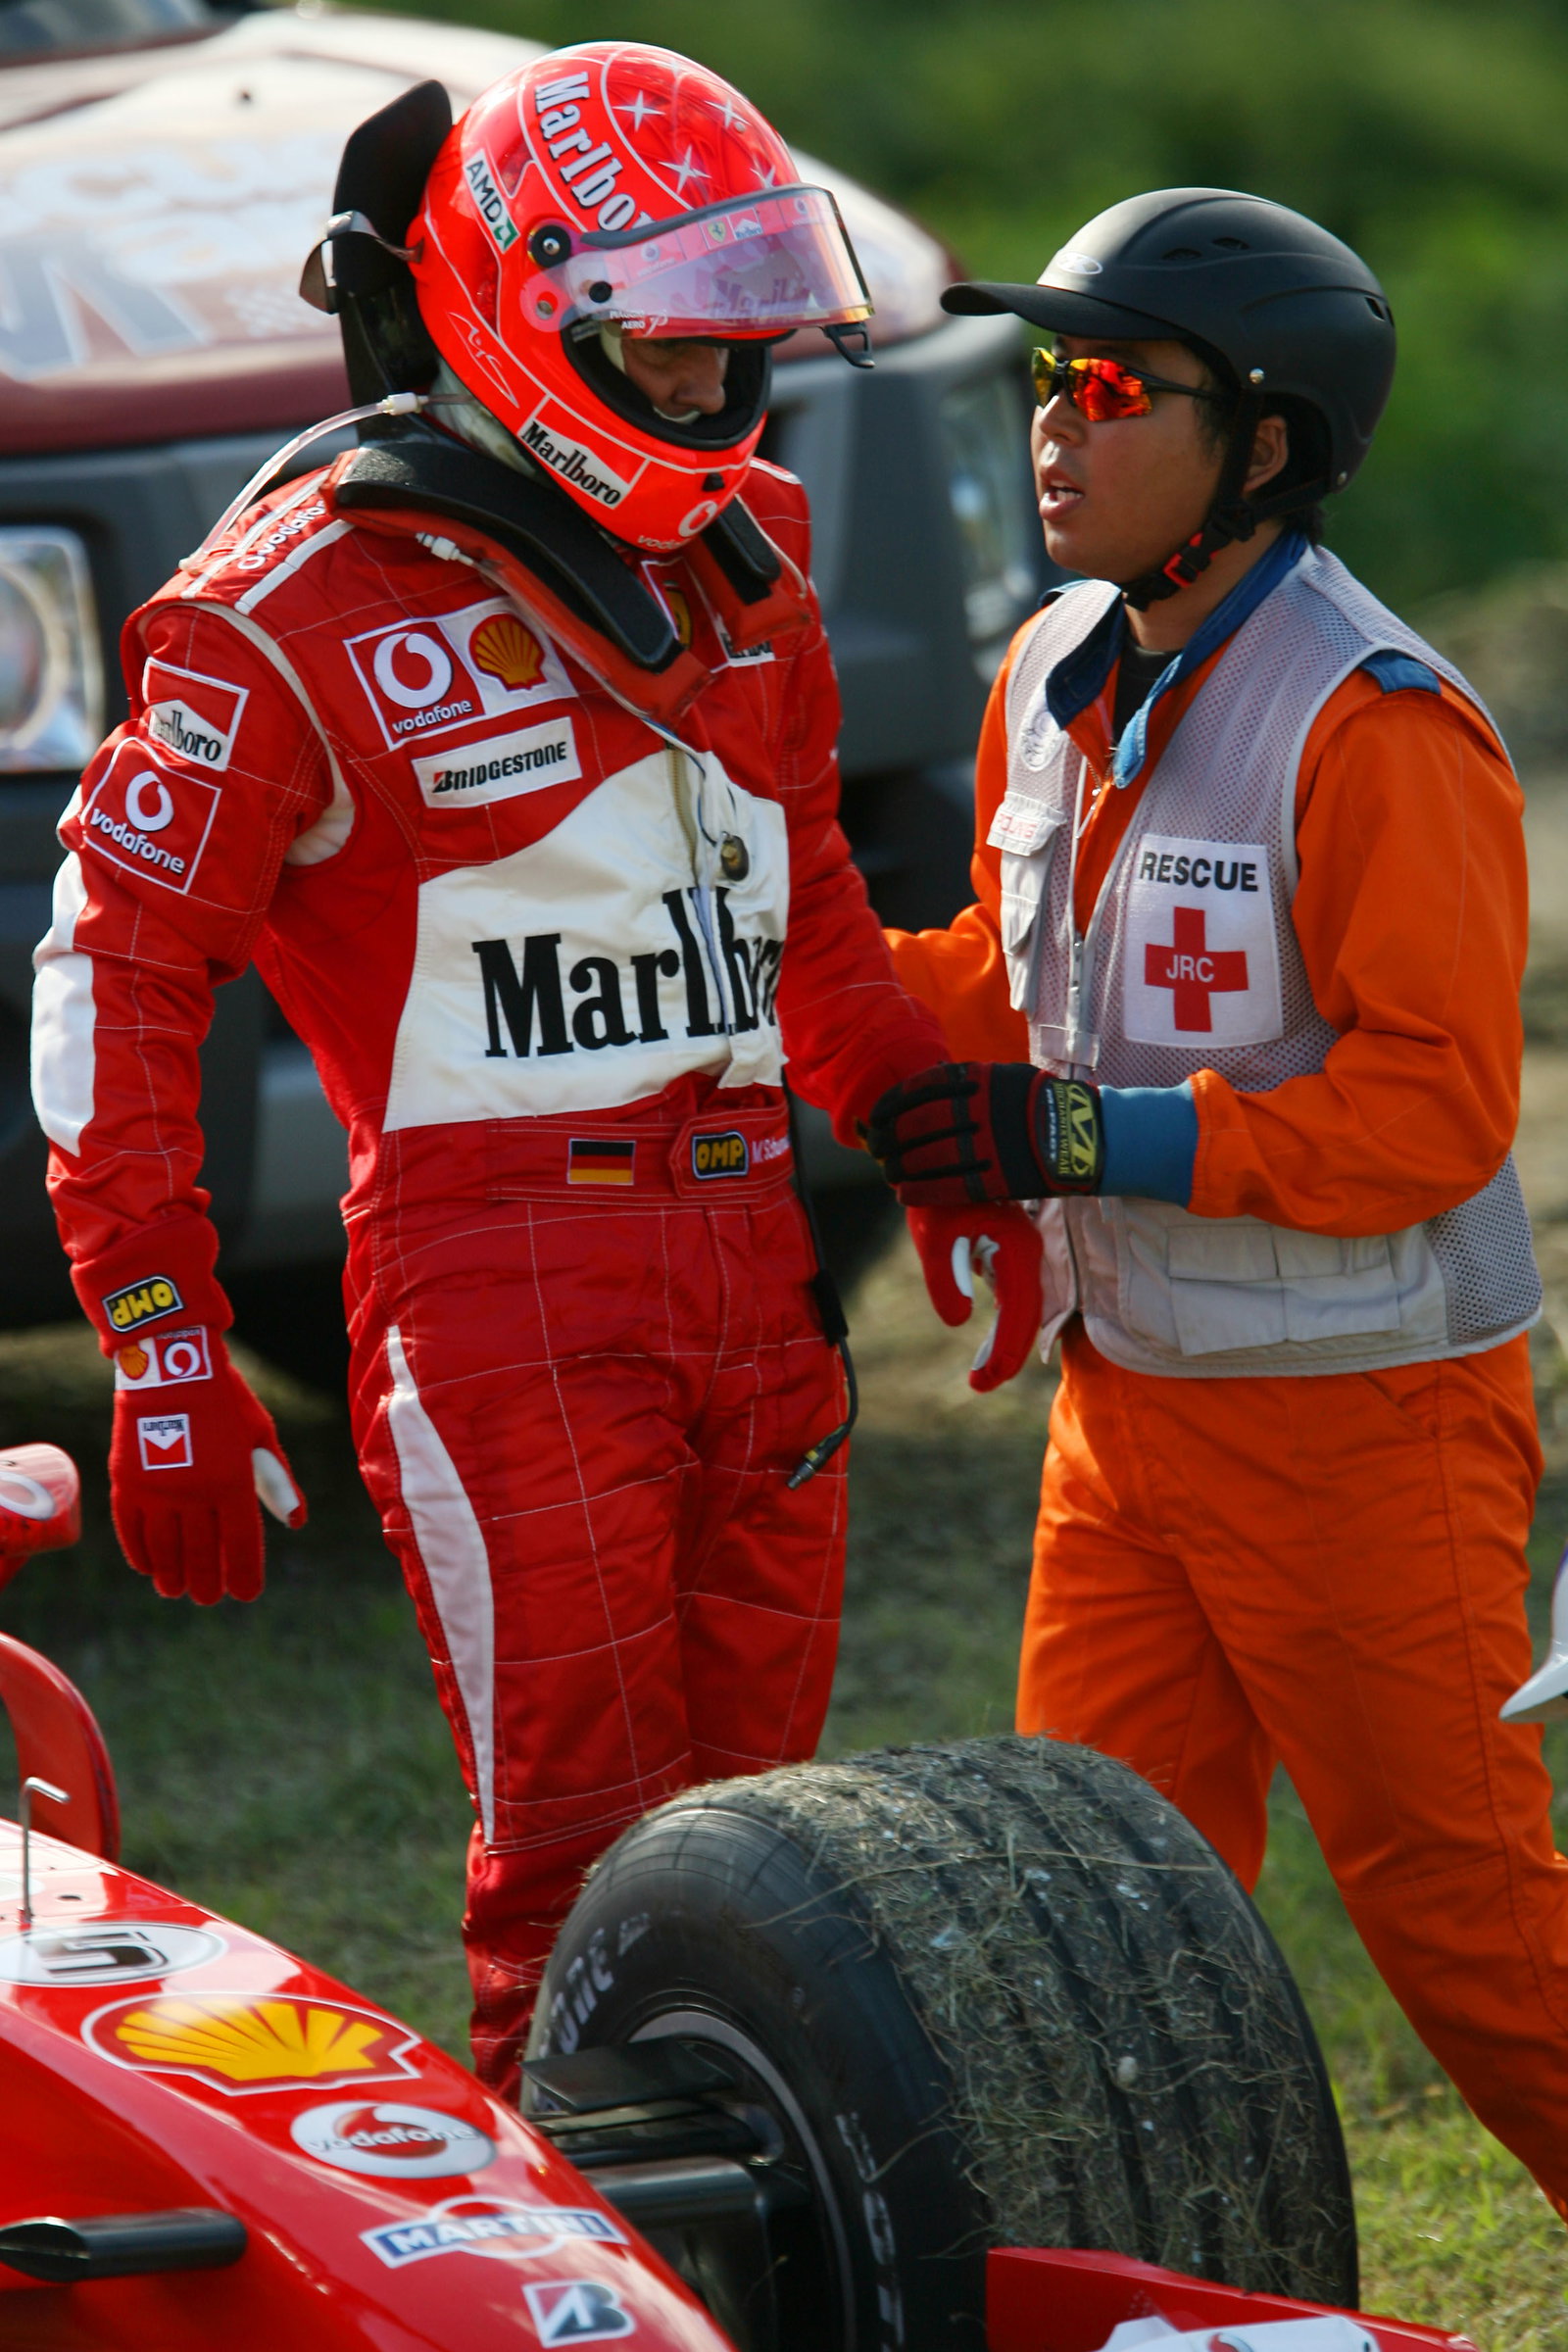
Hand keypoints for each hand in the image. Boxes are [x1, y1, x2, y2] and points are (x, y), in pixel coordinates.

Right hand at [108, 1332, 305, 1603]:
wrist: (170, 1364)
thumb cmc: (225, 1400)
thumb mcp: (261, 1436)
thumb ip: (277, 1482)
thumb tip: (296, 1522)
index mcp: (232, 1483)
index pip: (241, 1545)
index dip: (244, 1574)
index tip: (245, 1594)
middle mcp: (194, 1493)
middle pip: (201, 1555)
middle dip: (206, 1582)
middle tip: (208, 1598)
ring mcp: (156, 1490)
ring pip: (165, 1550)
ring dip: (172, 1575)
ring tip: (177, 1591)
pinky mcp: (126, 1483)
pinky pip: (131, 1531)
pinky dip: (140, 1553)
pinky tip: (148, 1568)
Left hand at [866, 1061, 1103, 1204]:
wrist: (1084, 1134)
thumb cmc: (1040, 1104)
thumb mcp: (1005, 1078)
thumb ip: (968, 1082)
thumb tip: (928, 1083)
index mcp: (979, 1080)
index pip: (919, 1089)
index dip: (890, 1105)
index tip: (875, 1116)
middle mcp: (980, 1110)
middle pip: (918, 1125)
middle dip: (889, 1138)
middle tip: (877, 1148)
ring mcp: (988, 1144)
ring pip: (929, 1157)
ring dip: (901, 1166)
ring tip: (889, 1172)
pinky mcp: (998, 1177)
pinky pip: (950, 1185)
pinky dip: (922, 1189)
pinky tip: (905, 1193)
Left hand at [905, 1204, 1043, 1391]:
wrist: (940, 1158)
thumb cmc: (936, 1196)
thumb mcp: (933, 1237)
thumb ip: (946, 1280)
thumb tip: (959, 1321)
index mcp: (1015, 1249)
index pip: (1018, 1314)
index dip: (1004, 1353)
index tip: (982, 1382)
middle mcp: (1027, 1252)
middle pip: (1027, 1316)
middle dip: (1007, 1356)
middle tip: (979, 1385)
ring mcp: (1022, 1252)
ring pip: (1023, 1308)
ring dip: (1006, 1342)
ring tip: (982, 1374)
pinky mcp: (1011, 1251)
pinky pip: (1014, 1296)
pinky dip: (1004, 1324)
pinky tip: (989, 1345)